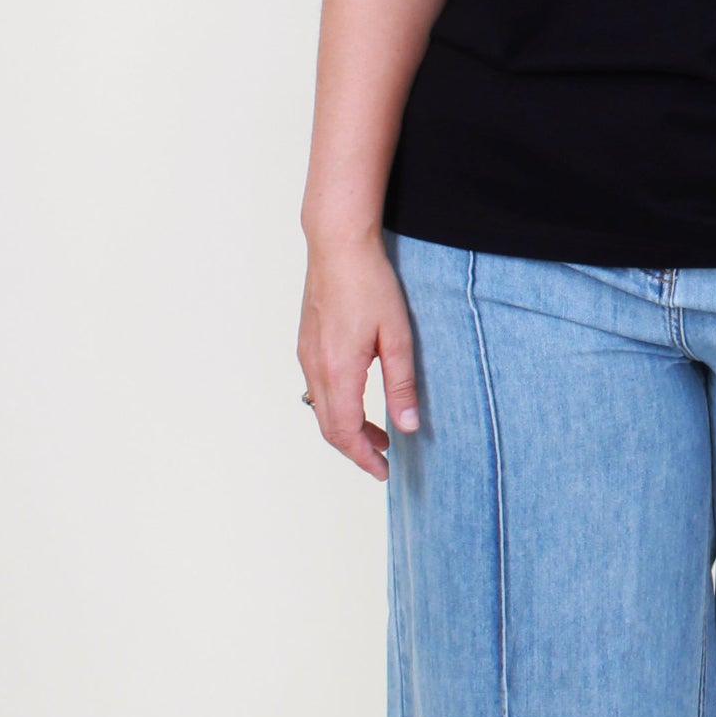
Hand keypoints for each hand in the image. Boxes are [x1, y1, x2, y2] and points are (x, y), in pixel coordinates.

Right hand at [298, 235, 419, 479]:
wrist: (338, 246)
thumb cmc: (370, 284)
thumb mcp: (396, 337)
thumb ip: (402, 385)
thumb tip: (408, 425)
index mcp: (339, 371)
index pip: (347, 432)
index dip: (365, 457)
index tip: (383, 470)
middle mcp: (315, 368)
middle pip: (330, 427)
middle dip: (357, 449)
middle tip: (384, 459)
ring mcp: (307, 356)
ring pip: (321, 409)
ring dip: (347, 428)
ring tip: (378, 432)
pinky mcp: (306, 344)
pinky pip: (316, 388)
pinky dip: (337, 407)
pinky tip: (359, 399)